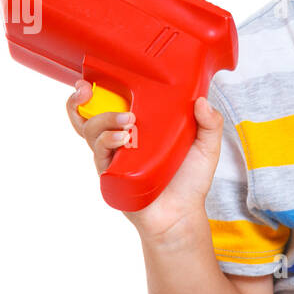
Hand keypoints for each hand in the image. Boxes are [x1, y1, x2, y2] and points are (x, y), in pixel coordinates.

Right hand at [65, 82, 224, 239]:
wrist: (183, 215)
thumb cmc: (190, 182)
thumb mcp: (206, 148)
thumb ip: (210, 124)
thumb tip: (201, 100)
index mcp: (139, 125)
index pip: (111, 101)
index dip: (98, 87)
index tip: (94, 78)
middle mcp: (121, 138)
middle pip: (90, 114)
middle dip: (82, 99)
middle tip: (90, 89)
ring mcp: (114, 157)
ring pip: (91, 131)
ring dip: (105, 120)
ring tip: (128, 122)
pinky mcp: (111, 175)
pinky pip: (99, 155)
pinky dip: (107, 143)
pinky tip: (123, 140)